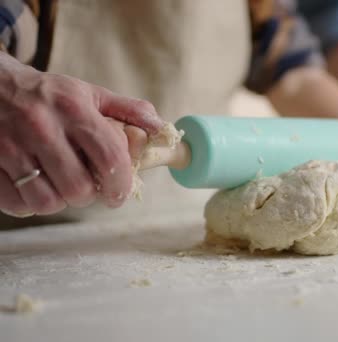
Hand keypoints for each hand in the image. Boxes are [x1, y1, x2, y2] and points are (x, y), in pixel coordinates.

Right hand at [0, 53, 162, 216]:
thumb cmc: (48, 94)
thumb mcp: (89, 93)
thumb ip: (128, 110)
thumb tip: (161, 128)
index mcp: (75, 110)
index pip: (110, 157)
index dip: (122, 184)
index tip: (119, 194)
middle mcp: (43, 127)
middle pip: (79, 187)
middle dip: (89, 195)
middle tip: (87, 188)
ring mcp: (11, 146)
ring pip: (47, 201)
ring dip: (59, 202)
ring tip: (60, 187)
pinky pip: (17, 204)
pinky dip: (29, 204)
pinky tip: (34, 188)